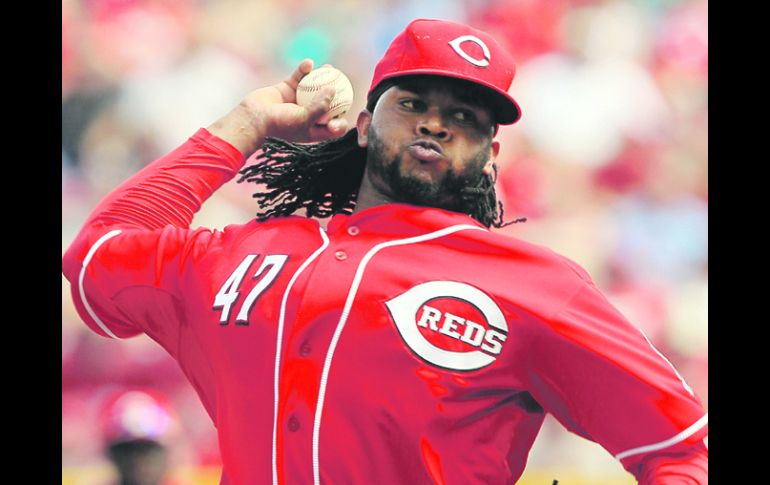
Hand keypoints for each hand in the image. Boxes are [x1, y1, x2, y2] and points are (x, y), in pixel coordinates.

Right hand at [208, 59, 349, 154]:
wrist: (253, 118)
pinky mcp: (287, 89)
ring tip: (330, 68)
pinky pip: (298, 77)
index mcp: (313, 129)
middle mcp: (307, 115)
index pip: (332, 125)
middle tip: (343, 82)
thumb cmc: (279, 125)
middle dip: (336, 94)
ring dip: (322, 77)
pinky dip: (303, 70)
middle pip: (326, 104)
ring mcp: (297, 101)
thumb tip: (333, 90)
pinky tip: (309, 63)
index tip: (347, 109)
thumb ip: (320, 107)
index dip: (341, 119)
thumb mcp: (303, 120)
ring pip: (313, 87)